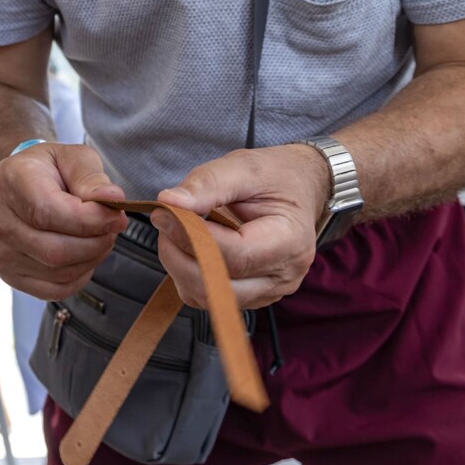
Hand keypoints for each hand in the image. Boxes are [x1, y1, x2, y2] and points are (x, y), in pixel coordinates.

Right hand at [0, 142, 126, 298]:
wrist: (18, 184)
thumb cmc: (48, 169)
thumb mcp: (72, 157)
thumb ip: (91, 176)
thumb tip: (112, 199)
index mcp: (11, 182)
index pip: (48, 212)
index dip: (90, 220)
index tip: (116, 216)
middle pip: (54, 250)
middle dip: (96, 243)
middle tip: (113, 228)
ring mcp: (0, 251)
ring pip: (57, 273)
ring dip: (91, 259)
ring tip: (100, 237)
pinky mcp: (9, 274)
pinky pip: (53, 290)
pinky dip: (79, 277)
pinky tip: (84, 256)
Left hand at [151, 144, 331, 310]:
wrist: (300, 188)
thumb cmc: (276, 176)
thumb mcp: (245, 166)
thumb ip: (208, 183)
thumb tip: (170, 201)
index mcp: (289, 241)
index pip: (235, 255)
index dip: (191, 238)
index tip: (164, 214)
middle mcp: (284, 275)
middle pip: (218, 286)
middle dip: (179, 256)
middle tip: (164, 222)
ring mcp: (269, 291)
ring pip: (209, 298)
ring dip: (181, 268)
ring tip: (178, 232)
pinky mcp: (253, 296)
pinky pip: (210, 298)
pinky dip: (191, 276)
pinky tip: (192, 248)